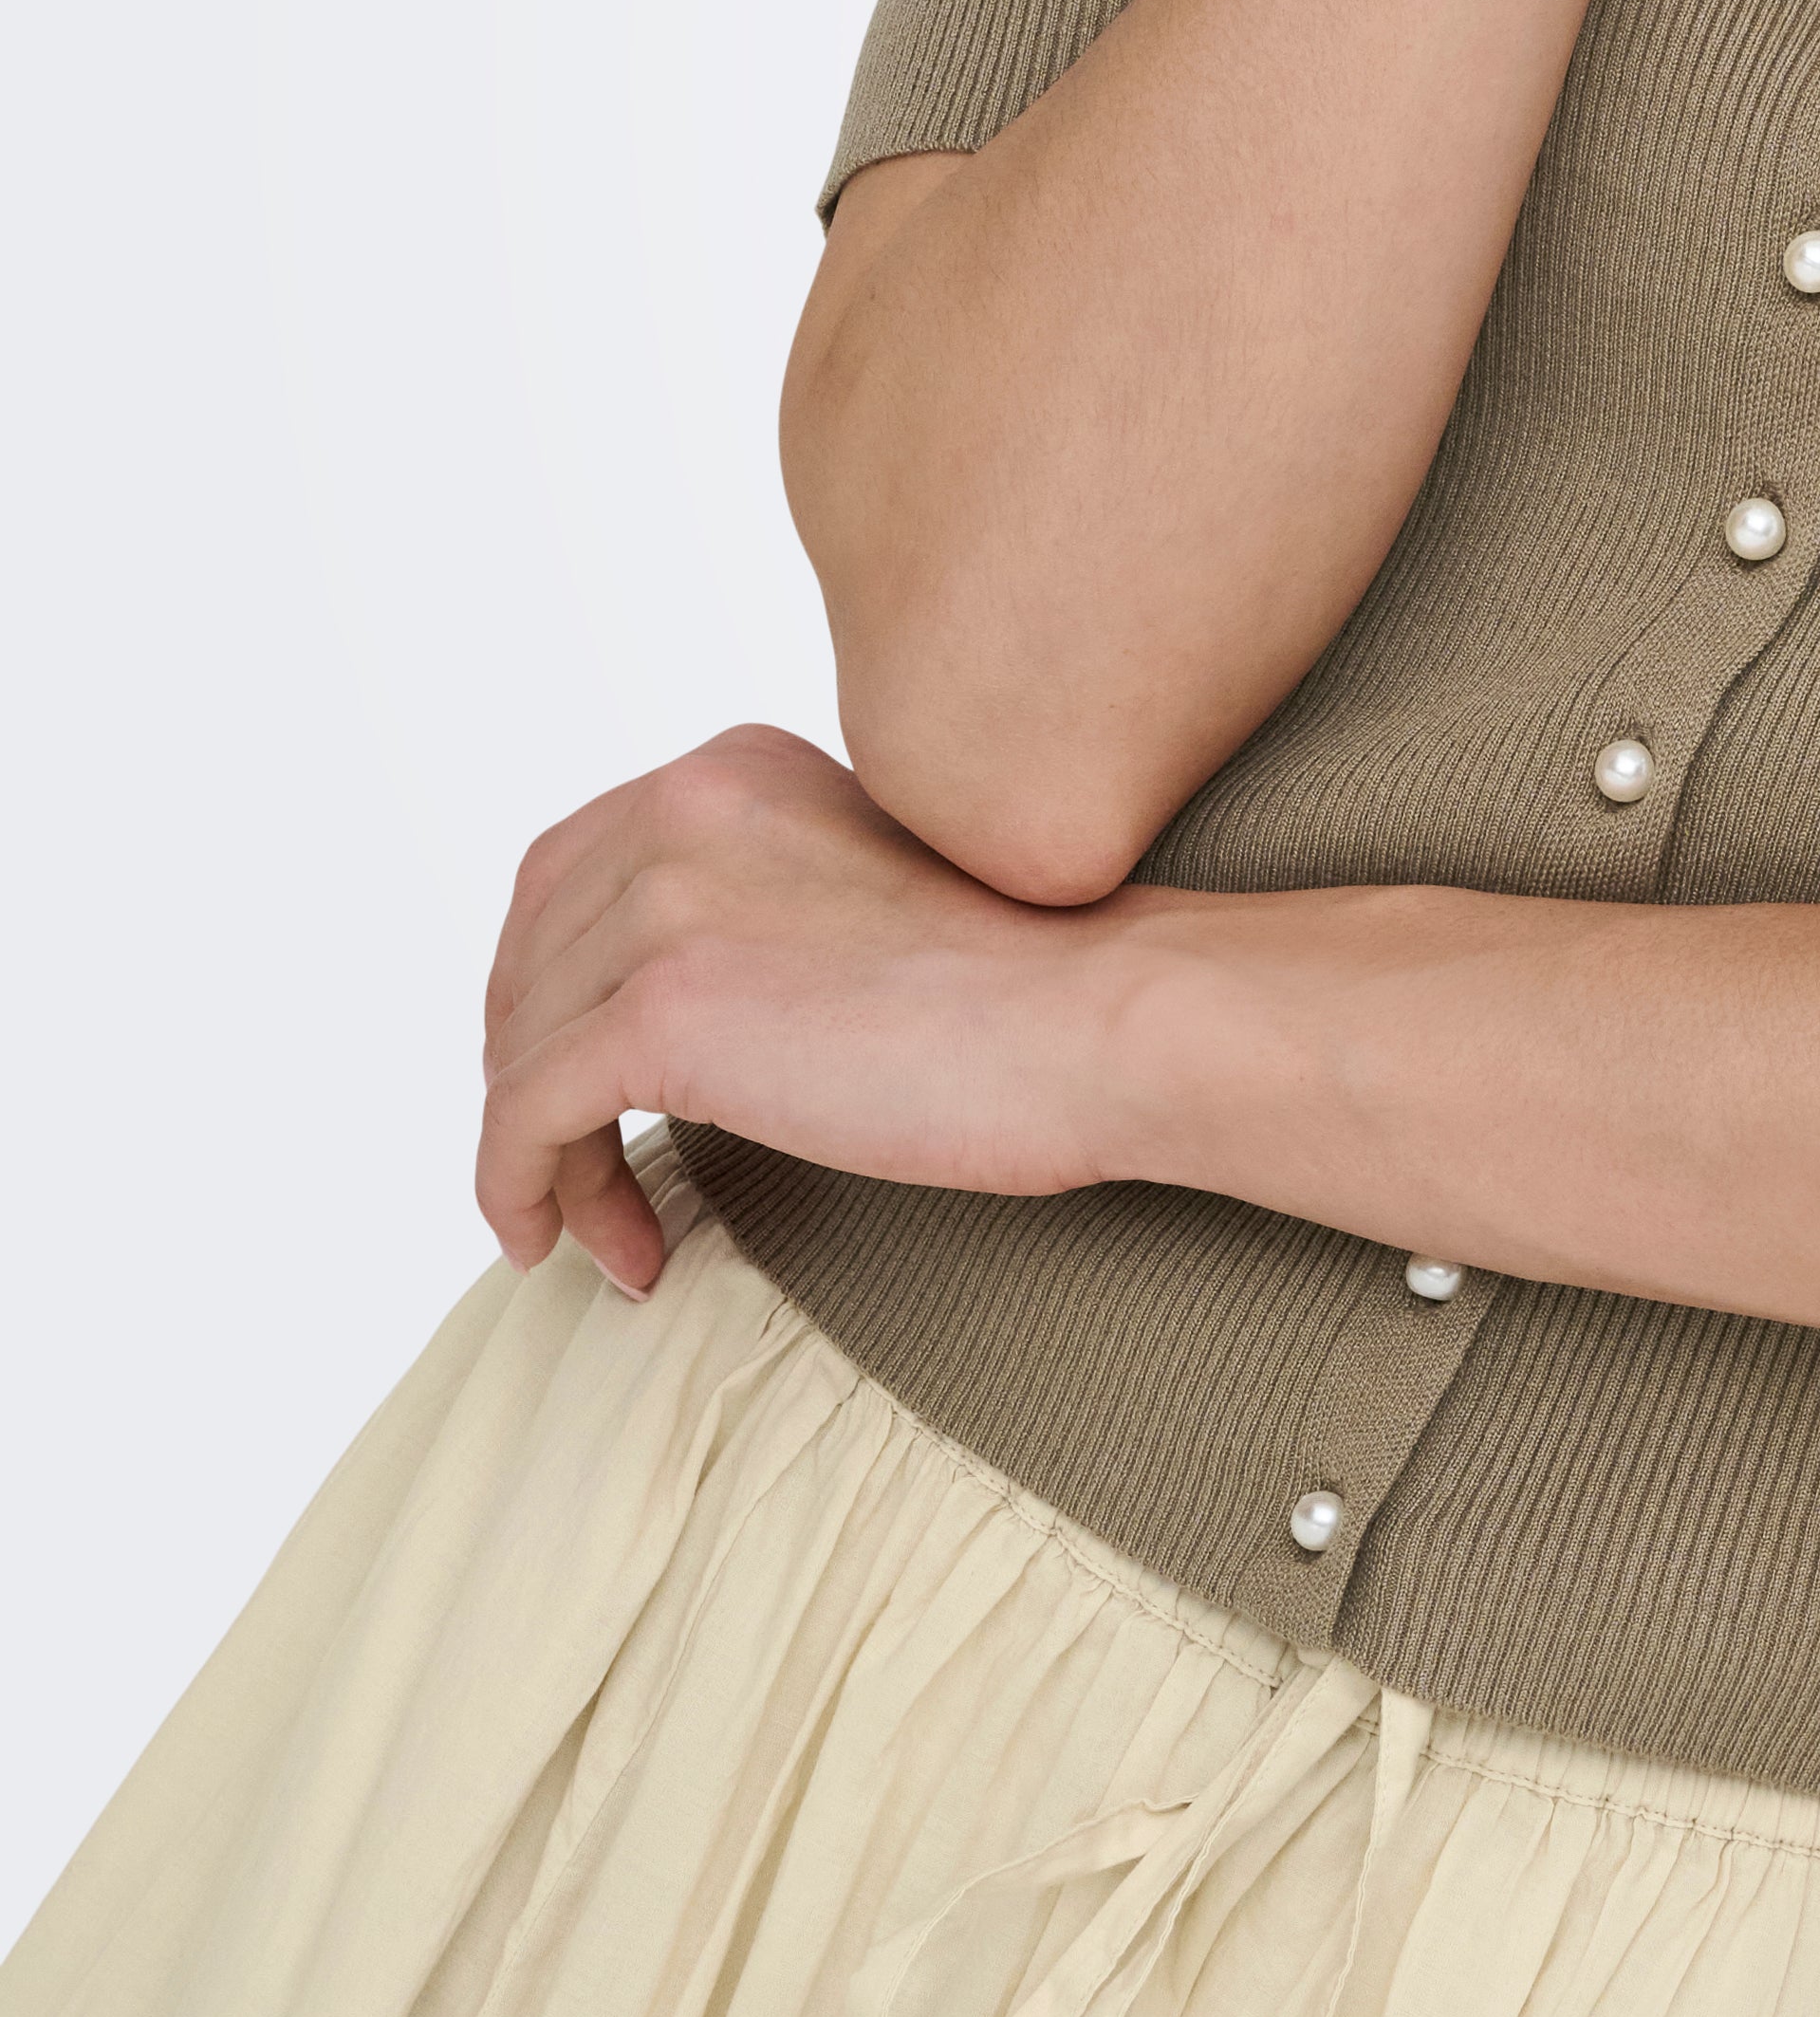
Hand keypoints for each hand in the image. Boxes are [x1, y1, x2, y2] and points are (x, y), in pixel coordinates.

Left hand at [477, 721, 1164, 1295]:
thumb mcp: (862, 888)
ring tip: (608, 1233)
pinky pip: (522, 1120)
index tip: (585, 1084)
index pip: (567, 874)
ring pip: (519, 1052)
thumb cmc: (1033, 980)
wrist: (1103, 1014)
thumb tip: (673, 1012)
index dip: (547, 991)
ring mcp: (664, 905)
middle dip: (533, 1077)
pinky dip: (525, 1195)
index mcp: (733, 766)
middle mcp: (682, 809)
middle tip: (580, 1171)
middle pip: (527, 964)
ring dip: (547, 1161)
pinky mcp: (661, 1013)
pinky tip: (595, 1249)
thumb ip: (763, 901)